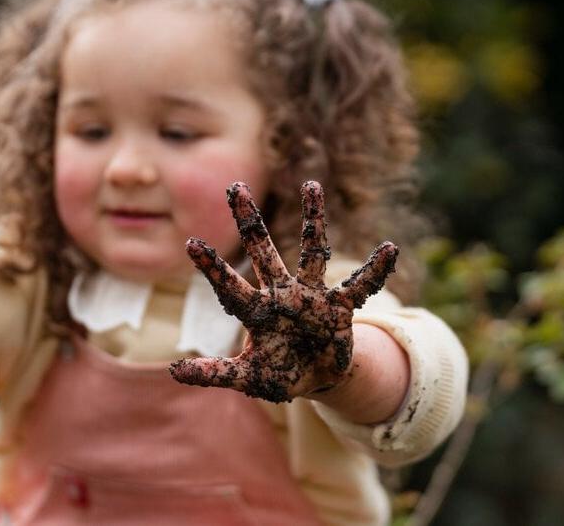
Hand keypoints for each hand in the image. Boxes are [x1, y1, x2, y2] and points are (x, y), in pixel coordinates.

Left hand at [169, 181, 397, 402]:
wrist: (318, 378)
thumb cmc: (279, 373)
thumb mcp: (247, 377)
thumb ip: (214, 373)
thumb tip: (173, 372)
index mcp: (257, 311)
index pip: (230, 286)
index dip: (212, 267)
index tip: (190, 242)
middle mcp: (282, 294)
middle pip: (263, 251)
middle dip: (250, 221)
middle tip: (235, 187)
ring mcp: (312, 296)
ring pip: (313, 251)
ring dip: (314, 220)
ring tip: (311, 185)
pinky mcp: (340, 307)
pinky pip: (360, 285)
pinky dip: (375, 270)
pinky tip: (390, 249)